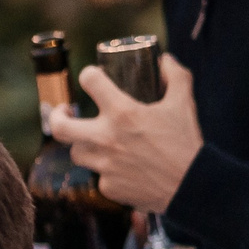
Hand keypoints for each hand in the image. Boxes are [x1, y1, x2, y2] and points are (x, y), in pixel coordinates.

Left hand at [45, 53, 202, 212]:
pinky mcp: (108, 187)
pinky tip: (122, 169)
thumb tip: (166, 60)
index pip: (89, 81)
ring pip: (76, 153)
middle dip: (56, 116)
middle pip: (59, 126)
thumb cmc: (186, 143)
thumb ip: (176, 77)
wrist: (192, 187)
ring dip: (84, 144)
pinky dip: (107, 171)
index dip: (89, 75)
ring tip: (96, 141)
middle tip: (65, 113)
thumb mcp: (184, 104)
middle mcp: (106, 138)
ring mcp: (104, 165)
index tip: (92, 79)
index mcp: (122, 113)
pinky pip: (98, 176)